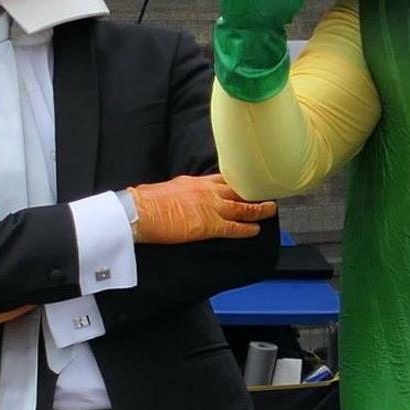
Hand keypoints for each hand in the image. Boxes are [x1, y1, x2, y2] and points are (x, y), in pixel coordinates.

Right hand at [129, 173, 274, 243]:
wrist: (138, 211)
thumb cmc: (144, 202)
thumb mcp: (166, 189)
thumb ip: (180, 192)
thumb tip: (180, 197)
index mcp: (194, 181)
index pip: (222, 179)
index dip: (237, 181)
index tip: (248, 180)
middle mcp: (206, 191)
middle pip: (237, 190)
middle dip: (253, 191)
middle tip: (266, 191)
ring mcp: (210, 207)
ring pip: (242, 207)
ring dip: (259, 209)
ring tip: (271, 209)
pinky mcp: (210, 225)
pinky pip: (235, 227)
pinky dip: (248, 229)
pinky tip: (256, 230)